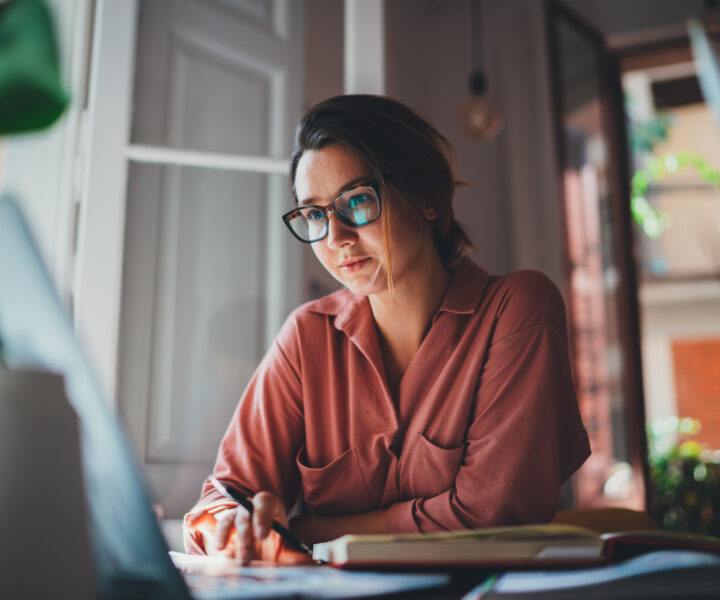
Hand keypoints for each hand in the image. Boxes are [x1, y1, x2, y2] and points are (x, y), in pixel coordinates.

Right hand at [186, 492, 312, 564]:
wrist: (268, 547)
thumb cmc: (279, 546)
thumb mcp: (290, 550)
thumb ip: (298, 555)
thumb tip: (313, 565)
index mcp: (269, 507)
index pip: (264, 504)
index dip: (263, 517)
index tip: (263, 535)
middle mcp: (249, 509)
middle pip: (245, 515)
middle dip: (245, 535)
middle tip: (247, 557)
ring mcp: (233, 518)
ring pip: (226, 520)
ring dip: (223, 534)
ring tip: (221, 548)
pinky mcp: (219, 530)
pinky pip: (206, 521)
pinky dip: (198, 519)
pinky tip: (191, 521)